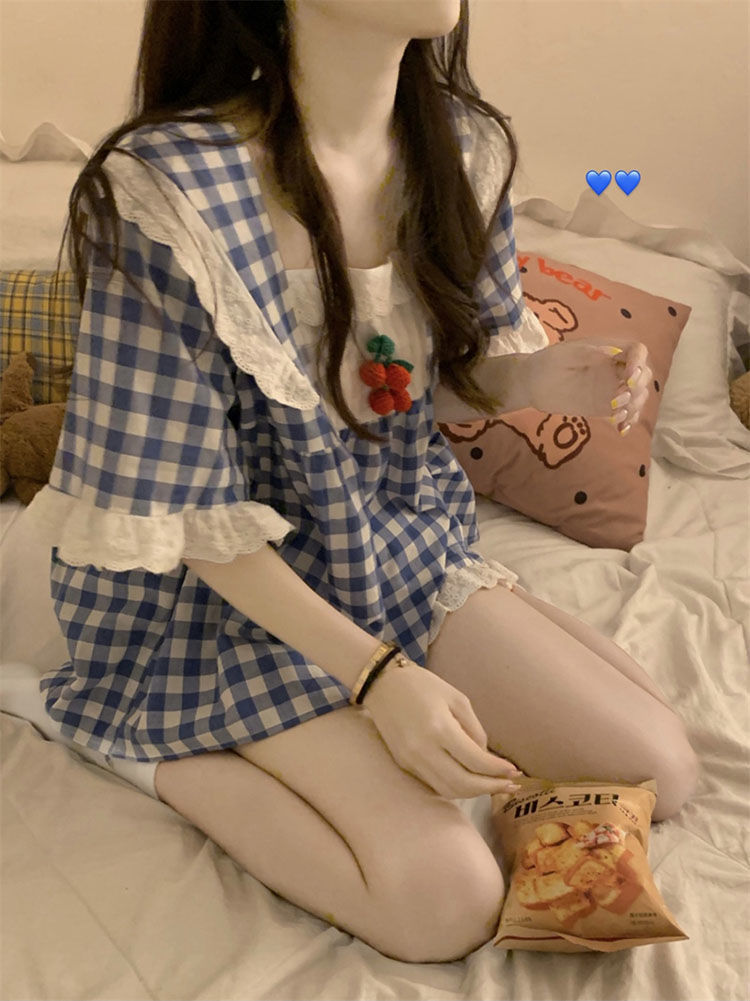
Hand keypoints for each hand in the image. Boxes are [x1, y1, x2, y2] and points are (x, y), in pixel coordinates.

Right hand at [360, 659, 525, 799]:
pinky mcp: (404, 764)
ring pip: (448, 790)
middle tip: (510, 785)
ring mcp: (411, 760)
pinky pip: (435, 784)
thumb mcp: (456, 698)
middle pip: (463, 783)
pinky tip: (470, 781)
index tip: (515, 771)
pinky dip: (456, 787)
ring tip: (494, 787)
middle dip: (491, 787)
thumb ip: (475, 729)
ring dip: (474, 793)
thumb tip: (486, 757)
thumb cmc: (423, 685)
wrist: (382, 684)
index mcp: (439, 728)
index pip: (475, 761)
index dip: (498, 770)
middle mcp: (424, 750)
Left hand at [525, 338, 652, 434]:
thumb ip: (584, 353)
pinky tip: (621, 429)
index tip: (628, 377)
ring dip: (635, 406)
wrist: (531, 385)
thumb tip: (608, 351)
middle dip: (638, 387)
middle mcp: (614, 368)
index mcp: (608, 350)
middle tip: (618, 399)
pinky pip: (625, 413)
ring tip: (617, 415)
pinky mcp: (605, 407)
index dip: (639, 362)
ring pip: (638, 396)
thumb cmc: (544, 364)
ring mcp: (611, 388)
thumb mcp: (561, 354)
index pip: (637, 351)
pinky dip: (628, 421)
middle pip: (643, 375)